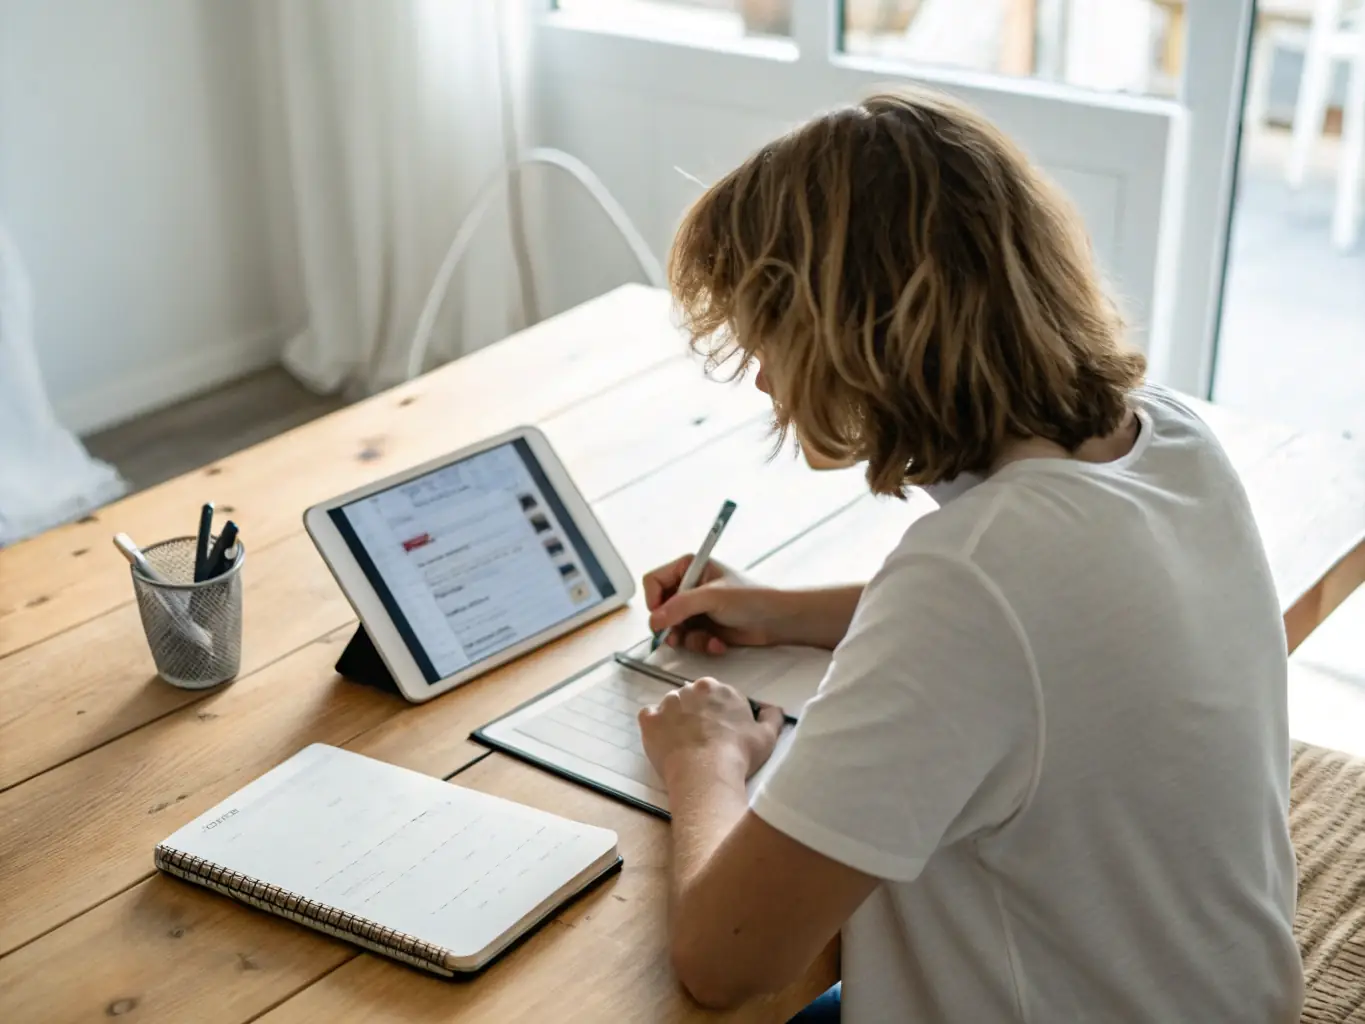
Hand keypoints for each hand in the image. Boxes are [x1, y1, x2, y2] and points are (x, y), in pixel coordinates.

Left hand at [638, 677, 784, 781]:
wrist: (707, 774)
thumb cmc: (739, 754)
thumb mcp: (767, 736)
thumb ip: (772, 717)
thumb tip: (773, 708)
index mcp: (718, 688)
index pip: (716, 696)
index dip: (718, 714)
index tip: (720, 731)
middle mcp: (690, 688)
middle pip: (692, 698)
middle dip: (696, 714)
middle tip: (703, 739)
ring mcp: (667, 703)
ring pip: (671, 707)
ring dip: (675, 720)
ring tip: (684, 744)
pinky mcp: (650, 720)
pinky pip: (650, 718)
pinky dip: (655, 727)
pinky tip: (665, 742)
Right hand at [644, 555, 786, 654]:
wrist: (777, 620)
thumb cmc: (753, 597)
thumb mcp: (713, 597)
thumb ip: (681, 606)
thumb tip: (655, 619)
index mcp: (690, 567)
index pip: (654, 581)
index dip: (654, 600)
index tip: (662, 617)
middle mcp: (690, 587)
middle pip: (660, 608)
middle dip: (670, 625)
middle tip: (678, 636)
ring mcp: (696, 608)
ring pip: (672, 628)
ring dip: (688, 638)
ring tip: (706, 639)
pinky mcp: (704, 627)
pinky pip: (688, 640)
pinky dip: (701, 644)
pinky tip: (717, 643)